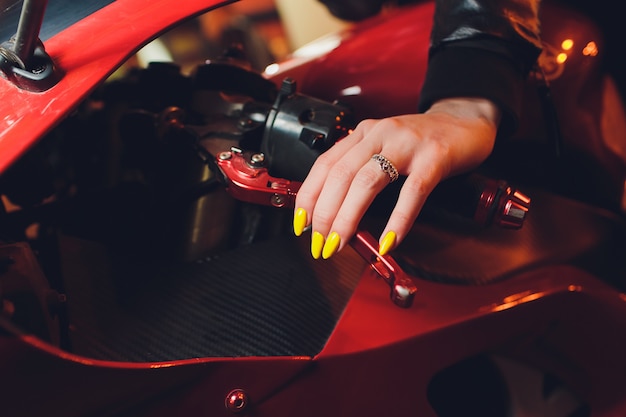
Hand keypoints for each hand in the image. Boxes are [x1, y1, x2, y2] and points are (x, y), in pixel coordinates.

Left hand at [292, 97, 500, 258]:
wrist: (466, 121)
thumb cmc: (422, 142)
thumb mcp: (383, 148)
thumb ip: (360, 171)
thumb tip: (334, 213)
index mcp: (362, 134)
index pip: (324, 165)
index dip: (308, 196)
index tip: (301, 225)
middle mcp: (379, 134)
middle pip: (340, 176)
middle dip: (325, 215)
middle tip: (321, 243)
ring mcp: (407, 144)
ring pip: (367, 182)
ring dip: (348, 218)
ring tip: (340, 243)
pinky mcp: (434, 157)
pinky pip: (412, 192)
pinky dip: (398, 221)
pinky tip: (389, 241)